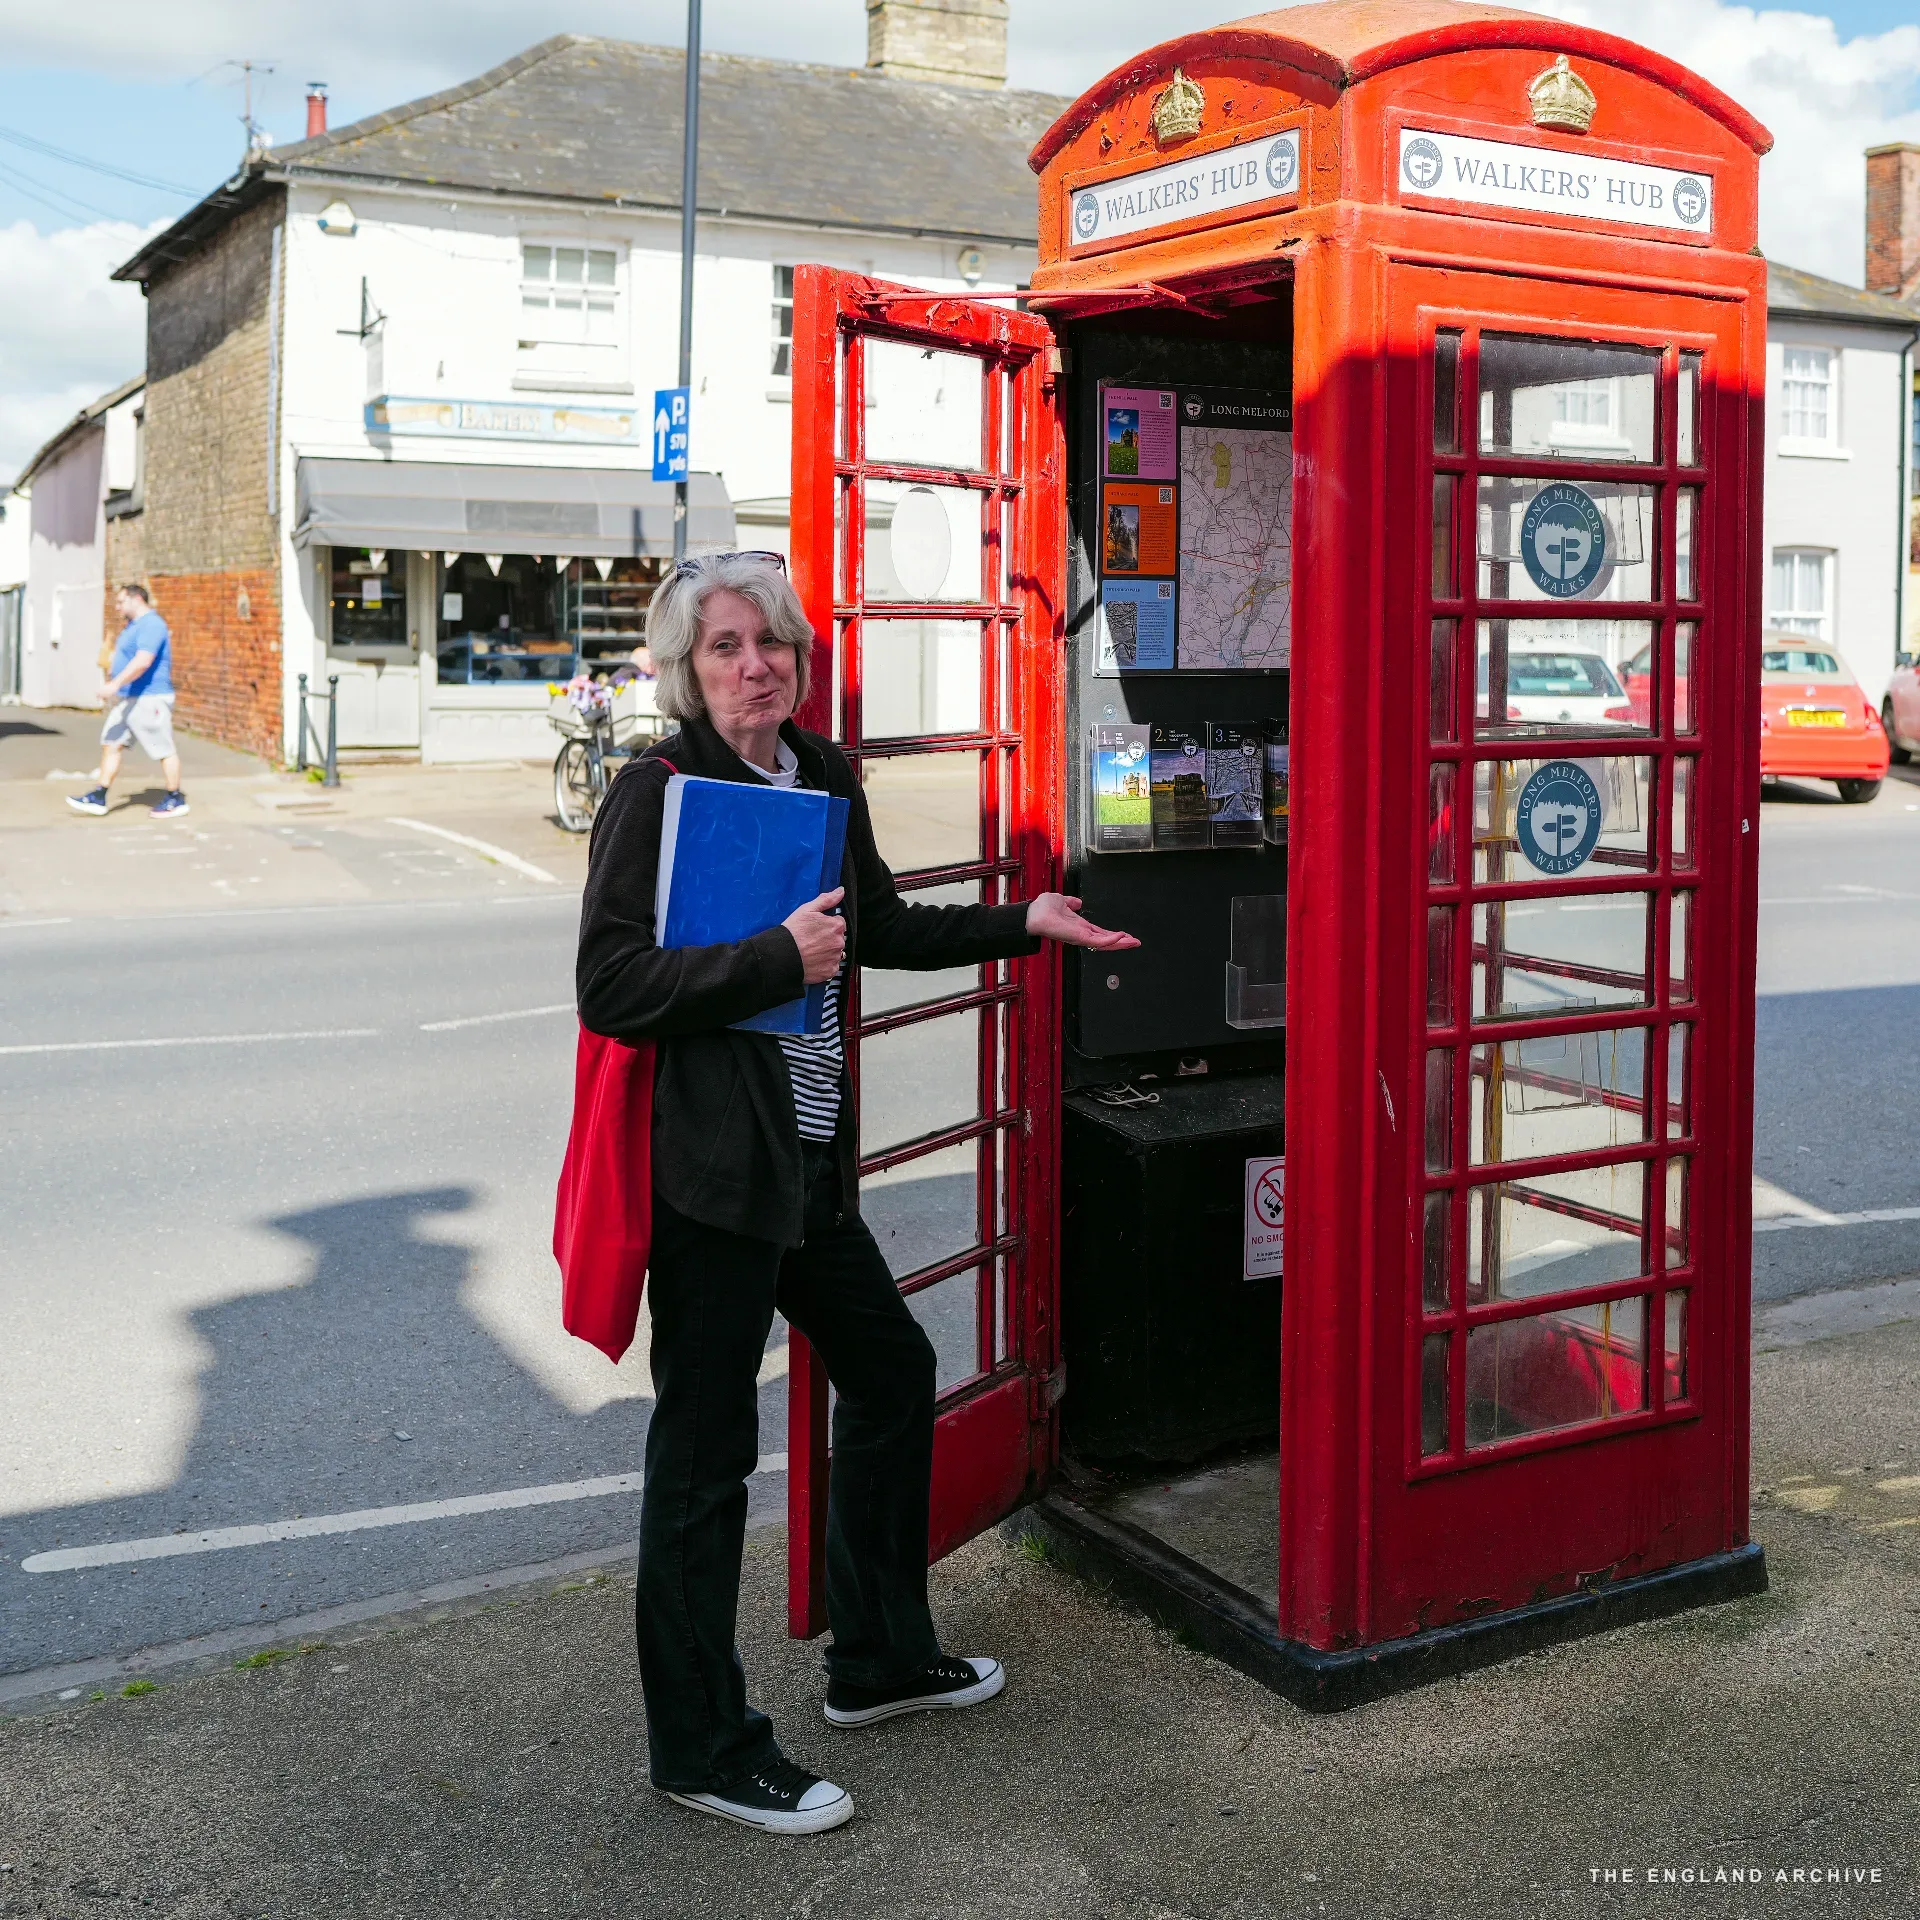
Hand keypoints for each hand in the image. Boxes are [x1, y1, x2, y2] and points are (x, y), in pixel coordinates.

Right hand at [782, 887, 846, 983]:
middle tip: (812, 940)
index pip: (839, 923)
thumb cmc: (793, 932)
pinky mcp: (830, 971)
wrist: (781, 955)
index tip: (817, 928)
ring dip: (828, 951)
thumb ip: (827, 900)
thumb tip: (841, 891)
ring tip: (812, 951)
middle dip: (829, 938)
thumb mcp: (807, 909)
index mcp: (836, 926)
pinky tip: (813, 960)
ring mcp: (835, 958)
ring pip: (836, 952)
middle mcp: (839, 942)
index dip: (827, 924)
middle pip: (838, 938)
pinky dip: (825, 964)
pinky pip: (832, 966)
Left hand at [1024, 892, 1139, 951]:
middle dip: (1122, 943)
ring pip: (1105, 943)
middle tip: (1136, 942)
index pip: (1101, 932)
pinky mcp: (1080, 937)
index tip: (1126, 935)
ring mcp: (1081, 937)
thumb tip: (1077, 902)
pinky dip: (1111, 939)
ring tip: (1134, 942)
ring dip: (1121, 943)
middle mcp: (1082, 934)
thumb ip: (1071, 902)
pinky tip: (1122, 936)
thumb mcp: (1061, 901)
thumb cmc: (1042, 909)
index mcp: (1079, 926)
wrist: (1033, 914)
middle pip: (1106, 941)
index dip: (1114, 935)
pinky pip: (1098, 940)